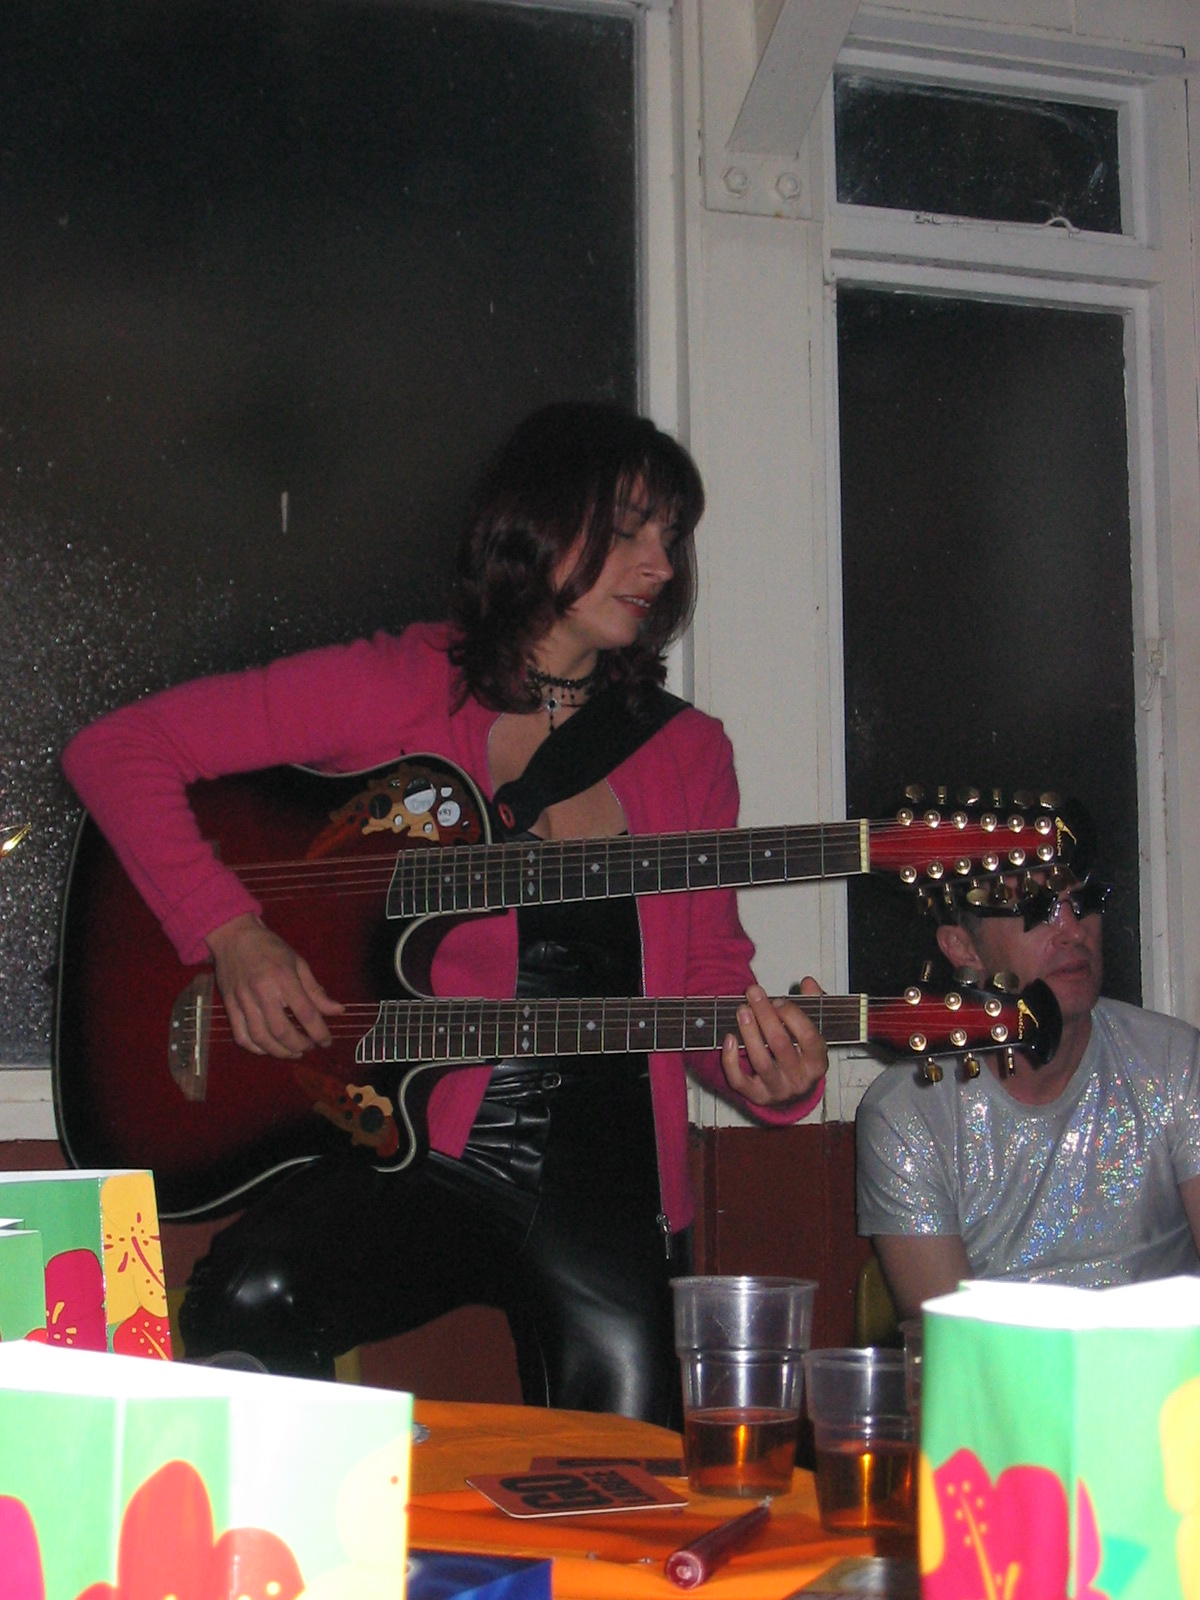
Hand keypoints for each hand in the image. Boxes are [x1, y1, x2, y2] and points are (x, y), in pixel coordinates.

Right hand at [205, 913, 343, 1058]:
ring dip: (280, 1051)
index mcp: (284, 978)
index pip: (306, 1013)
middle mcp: (262, 992)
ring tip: (293, 1052)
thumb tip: (338, 1011)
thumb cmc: (269, 948)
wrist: (233, 936)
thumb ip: (316, 990)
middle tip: (309, 1047)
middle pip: (282, 1031)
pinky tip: (268, 1048)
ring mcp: (243, 1000)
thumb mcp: (298, 962)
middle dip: (300, 1045)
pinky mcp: (229, 1006)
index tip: (327, 1041)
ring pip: (261, 1038)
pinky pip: (241, 1035)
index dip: (319, 1032)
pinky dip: (255, 1048)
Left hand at [719, 979, 827, 1106]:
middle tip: (753, 994)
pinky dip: (731, 1060)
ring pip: (761, 1061)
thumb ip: (813, 1003)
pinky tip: (728, 1038)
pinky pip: (740, 1081)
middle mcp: (799, 1078)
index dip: (792, 1015)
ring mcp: (777, 1089)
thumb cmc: (802, 1054)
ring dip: (749, 1033)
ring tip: (742, 1010)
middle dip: (765, 1015)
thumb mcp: (813, 1030)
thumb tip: (808, 983)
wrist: (794, 1091)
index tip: (778, 1000)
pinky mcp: (756, 1096)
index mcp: (817, 1062)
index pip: (808, 1036)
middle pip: (780, 1045)